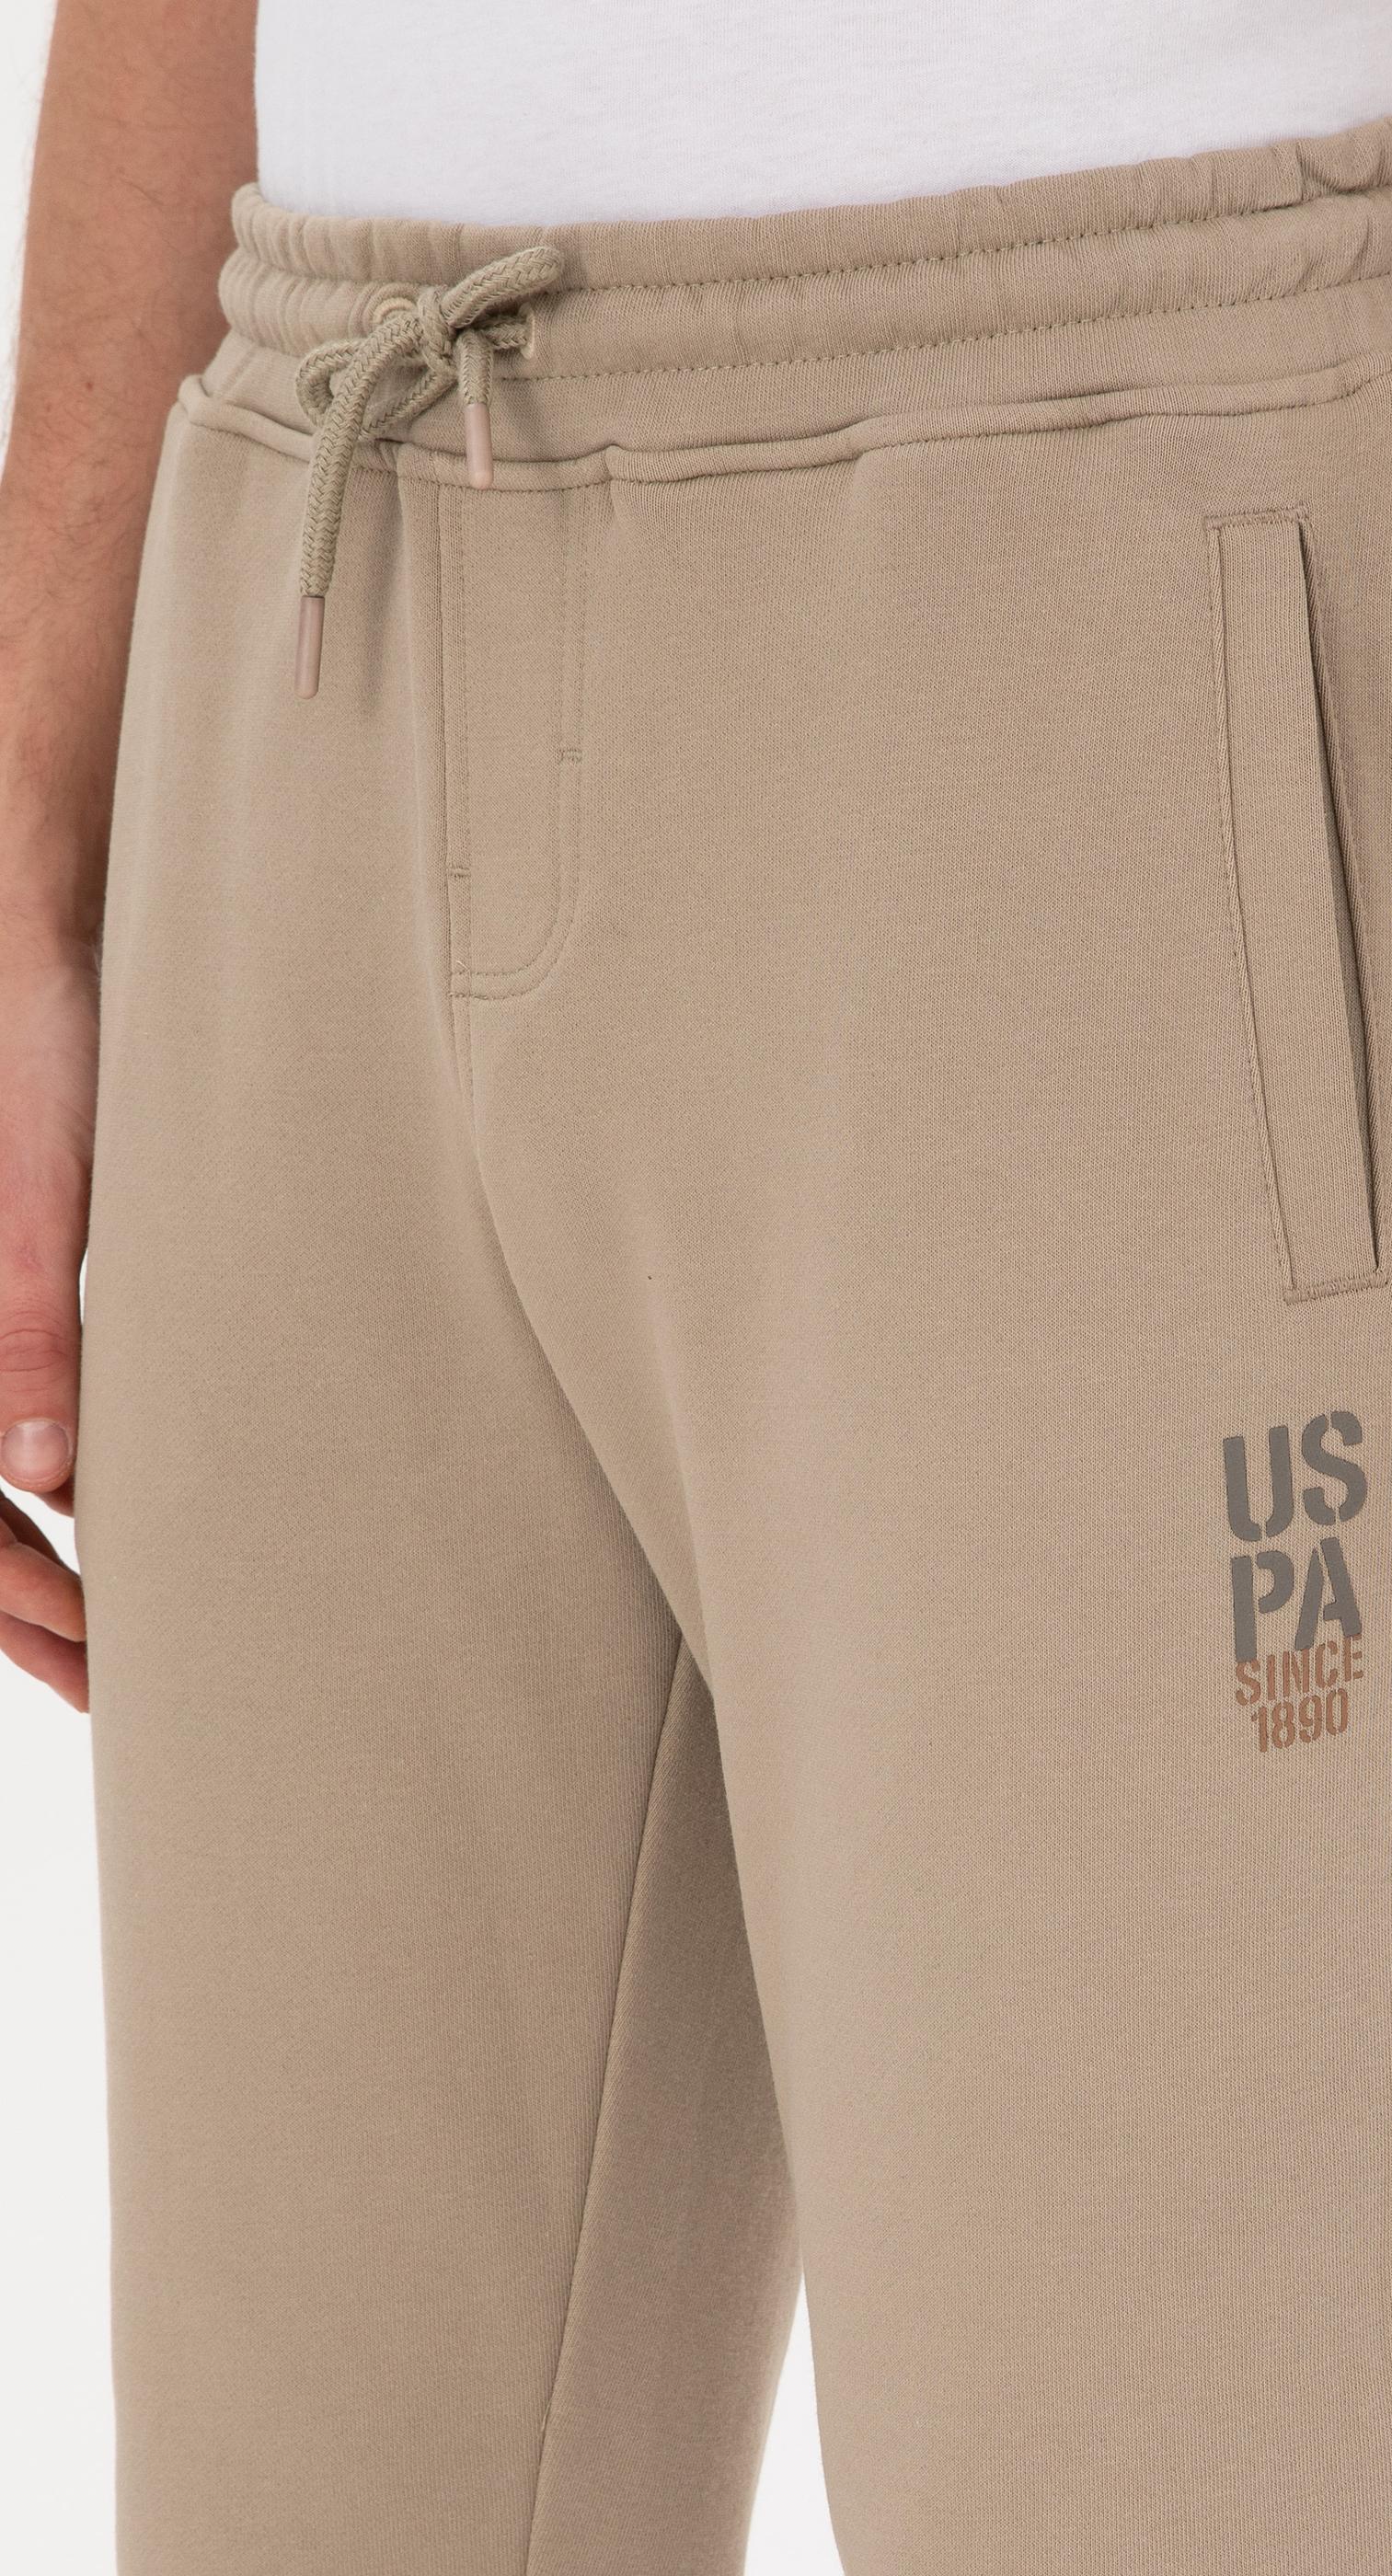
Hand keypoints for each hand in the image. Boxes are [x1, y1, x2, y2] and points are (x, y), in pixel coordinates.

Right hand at [0, 915, 94, 1711]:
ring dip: (26, 1570)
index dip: (18, 1604)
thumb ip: (32, 1321)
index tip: (95, 1665)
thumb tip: (45, 1475)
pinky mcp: (6, 1288)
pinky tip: (89, 1520)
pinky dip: (39, 1491)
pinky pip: (6, 1413)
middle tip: (105, 1685)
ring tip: (100, 1639)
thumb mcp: (48, 1193)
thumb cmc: (44, 1050)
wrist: (45, 942)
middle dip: (23, 1613)